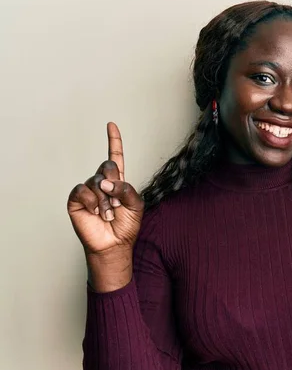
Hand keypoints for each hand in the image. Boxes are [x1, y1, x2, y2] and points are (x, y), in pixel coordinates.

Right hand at [67, 123, 143, 289]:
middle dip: (115, 184)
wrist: (114, 244)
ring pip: (96, 181)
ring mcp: (88, 190)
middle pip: (107, 166)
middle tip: (117, 205)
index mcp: (118, 181)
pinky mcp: (76, 199)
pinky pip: (82, 190)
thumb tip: (106, 182)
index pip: (115, 156)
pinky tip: (95, 211)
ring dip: (105, 200)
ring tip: (108, 214)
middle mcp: (102, 182)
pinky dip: (91, 201)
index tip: (111, 125)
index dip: (113, 140)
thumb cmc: (126, 225)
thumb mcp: (136, 205)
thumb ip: (127, 189)